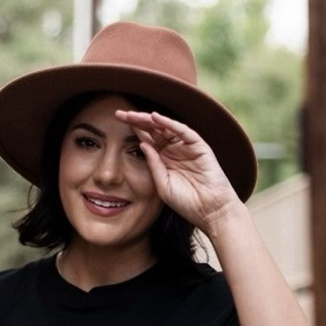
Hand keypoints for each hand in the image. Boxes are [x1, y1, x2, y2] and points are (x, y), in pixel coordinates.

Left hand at [115, 108, 241, 233]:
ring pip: (166, 127)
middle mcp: (174, 150)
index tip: (116, 123)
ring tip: (134, 114)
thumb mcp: (162, 185)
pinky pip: (183, 131)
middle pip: (154, 130)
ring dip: (150, 119)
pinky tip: (156, 117)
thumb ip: (153, 164)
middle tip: (120, 113)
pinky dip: (170, 123)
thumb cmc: (187, 203)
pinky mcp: (199, 147)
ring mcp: (186, 147)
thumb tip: (142, 144)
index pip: (147, 140)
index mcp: (164, 159)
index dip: (133, 130)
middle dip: (137, 121)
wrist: (210, 211)